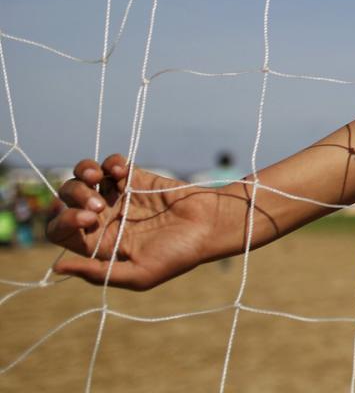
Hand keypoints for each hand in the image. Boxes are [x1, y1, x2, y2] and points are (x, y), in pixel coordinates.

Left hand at [47, 154, 245, 289]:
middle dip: (74, 197)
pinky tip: (121, 171)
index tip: (89, 220)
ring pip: (80, 178)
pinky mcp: (135, 177)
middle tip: (99, 205)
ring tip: (98, 177)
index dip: (64, 222)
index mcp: (98, 244)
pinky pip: (110, 163)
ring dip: (82, 175)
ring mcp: (118, 196)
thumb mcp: (139, 275)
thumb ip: (98, 273)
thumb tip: (57, 268)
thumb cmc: (179, 255)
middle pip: (65, 200)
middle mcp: (103, 218)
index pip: (60, 230)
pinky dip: (109, 163)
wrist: (212, 225)